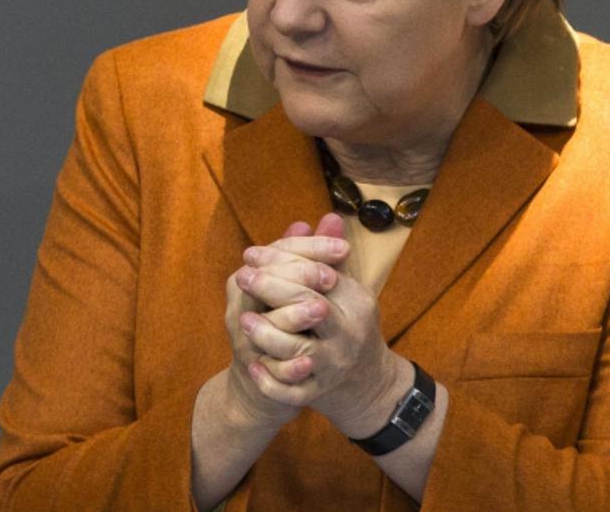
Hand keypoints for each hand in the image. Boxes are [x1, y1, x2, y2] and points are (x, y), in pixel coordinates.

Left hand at [237, 213, 409, 436]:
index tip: (251, 253)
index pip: (319, 274)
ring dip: (267, 334)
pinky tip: (253, 365)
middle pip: (309, 306)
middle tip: (243, 276)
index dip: (283, 261)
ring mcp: (333, 366)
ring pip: (297, 350)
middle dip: (273, 289)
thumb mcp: (343, 290)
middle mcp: (348, 334)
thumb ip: (328, 256)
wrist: (366, 382)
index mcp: (356, 302)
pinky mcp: (318, 392)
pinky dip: (270, 380)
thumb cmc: (346, 323)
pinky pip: (291, 391)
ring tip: (243, 320)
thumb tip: (327, 216)